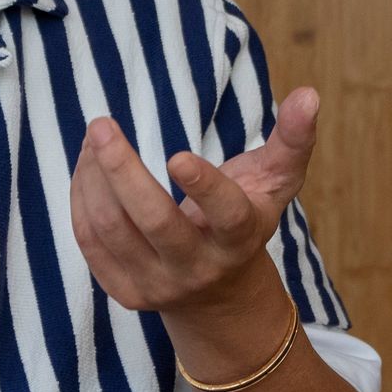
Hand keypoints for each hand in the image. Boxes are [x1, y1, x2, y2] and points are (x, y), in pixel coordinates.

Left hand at [70, 87, 319, 316]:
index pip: (226, 215)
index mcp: (239, 238)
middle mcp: (199, 267)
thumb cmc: (246, 219)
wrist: (218, 297)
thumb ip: (292, 138)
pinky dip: (83, 198)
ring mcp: (159, 285)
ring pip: (113, 229)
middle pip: (155, 222)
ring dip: (95, 178)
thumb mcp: (276, 183)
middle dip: (123, 172)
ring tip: (95, 138)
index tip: (177, 155)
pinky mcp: (125, 292)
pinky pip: (91, 243)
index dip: (204, 187)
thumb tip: (309, 93)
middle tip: (102, 125)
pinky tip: (87, 167)